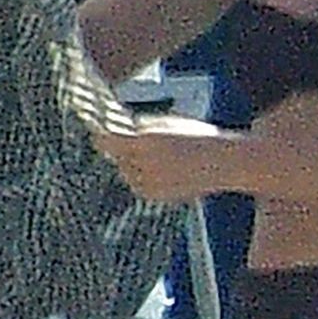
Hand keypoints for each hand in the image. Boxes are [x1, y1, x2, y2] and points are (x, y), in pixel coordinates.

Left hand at [89, 116, 231, 202]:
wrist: (221, 162)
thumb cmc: (196, 136)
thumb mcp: (166, 122)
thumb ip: (140, 126)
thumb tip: (117, 129)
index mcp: (144, 141)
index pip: (106, 141)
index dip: (99, 137)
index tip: (96, 133)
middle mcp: (143, 164)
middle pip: (117, 158)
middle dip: (122, 151)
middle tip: (135, 143)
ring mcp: (149, 183)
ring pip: (127, 173)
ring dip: (133, 165)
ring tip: (157, 157)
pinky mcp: (156, 196)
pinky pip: (139, 185)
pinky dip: (144, 178)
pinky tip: (164, 170)